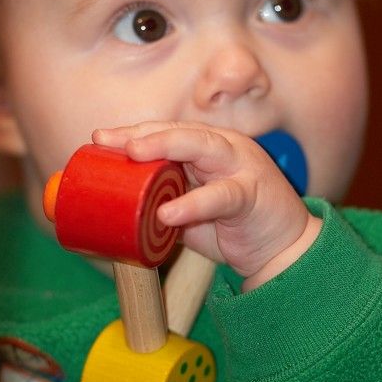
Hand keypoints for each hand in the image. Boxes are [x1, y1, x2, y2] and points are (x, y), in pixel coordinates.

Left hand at [92, 122, 321, 289]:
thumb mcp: (189, 212)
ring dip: (166, 146)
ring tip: (134, 154)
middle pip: (180, 131)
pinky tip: (168, 213)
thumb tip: (112, 212)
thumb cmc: (232, 226)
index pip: (166, 131)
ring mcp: (241, 165)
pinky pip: (222, 195)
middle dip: (142, 133)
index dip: (133, 133)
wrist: (282, 250)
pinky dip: (194, 203)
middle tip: (107, 140)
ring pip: (203, 146)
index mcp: (207, 147)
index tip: (99, 139)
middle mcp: (224, 147)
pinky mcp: (252, 193)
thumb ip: (160, 204)